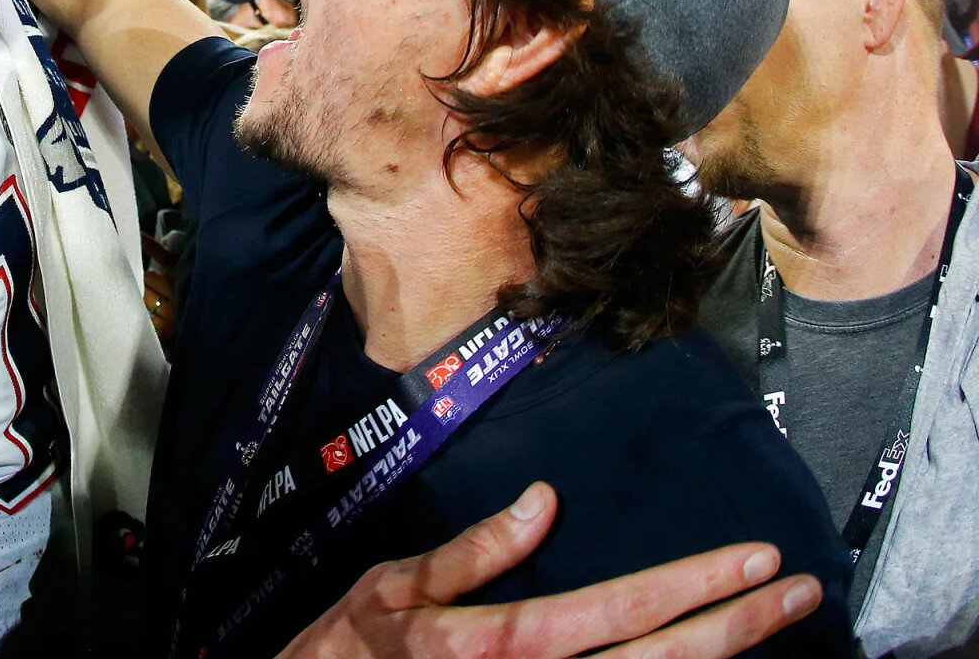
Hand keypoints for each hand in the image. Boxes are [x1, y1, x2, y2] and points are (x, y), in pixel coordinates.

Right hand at [274, 482, 821, 658]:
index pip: (614, 610)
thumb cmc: (349, 649)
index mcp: (500, 644)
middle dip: (736, 626)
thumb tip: (542, 503)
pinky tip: (705, 658)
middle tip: (798, 590)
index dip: (689, 585)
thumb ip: (473, 553)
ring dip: (720, 658)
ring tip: (773, 621)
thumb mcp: (396, 586)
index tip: (751, 557)